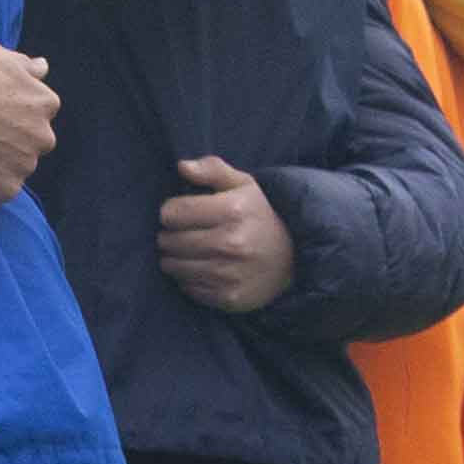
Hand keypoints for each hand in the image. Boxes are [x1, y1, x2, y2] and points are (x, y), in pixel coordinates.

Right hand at [0, 37, 57, 205]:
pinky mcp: (3, 189)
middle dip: (10, 142)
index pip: (36, 114)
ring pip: (13, 169)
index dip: (11, 115)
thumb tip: (43, 67)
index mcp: (44, 103)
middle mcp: (43, 136)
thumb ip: (22, 64)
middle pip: (29, 145)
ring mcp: (24, 165)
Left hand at [157, 154, 294, 311]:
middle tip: (187, 233)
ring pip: (172, 266)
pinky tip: (205, 268)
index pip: (171, 213)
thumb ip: (212, 169)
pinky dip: (189, 278)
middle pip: (168, 241)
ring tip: (193, 250)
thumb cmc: (260, 216)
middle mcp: (231, 243)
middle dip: (171, 235)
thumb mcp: (244, 185)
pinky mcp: (227, 297)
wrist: (295, 258)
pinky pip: (186, 287)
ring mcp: (229, 274)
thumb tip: (182, 166)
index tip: (182, 213)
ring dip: (175, 258)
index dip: (172, 211)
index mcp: (233, 211)